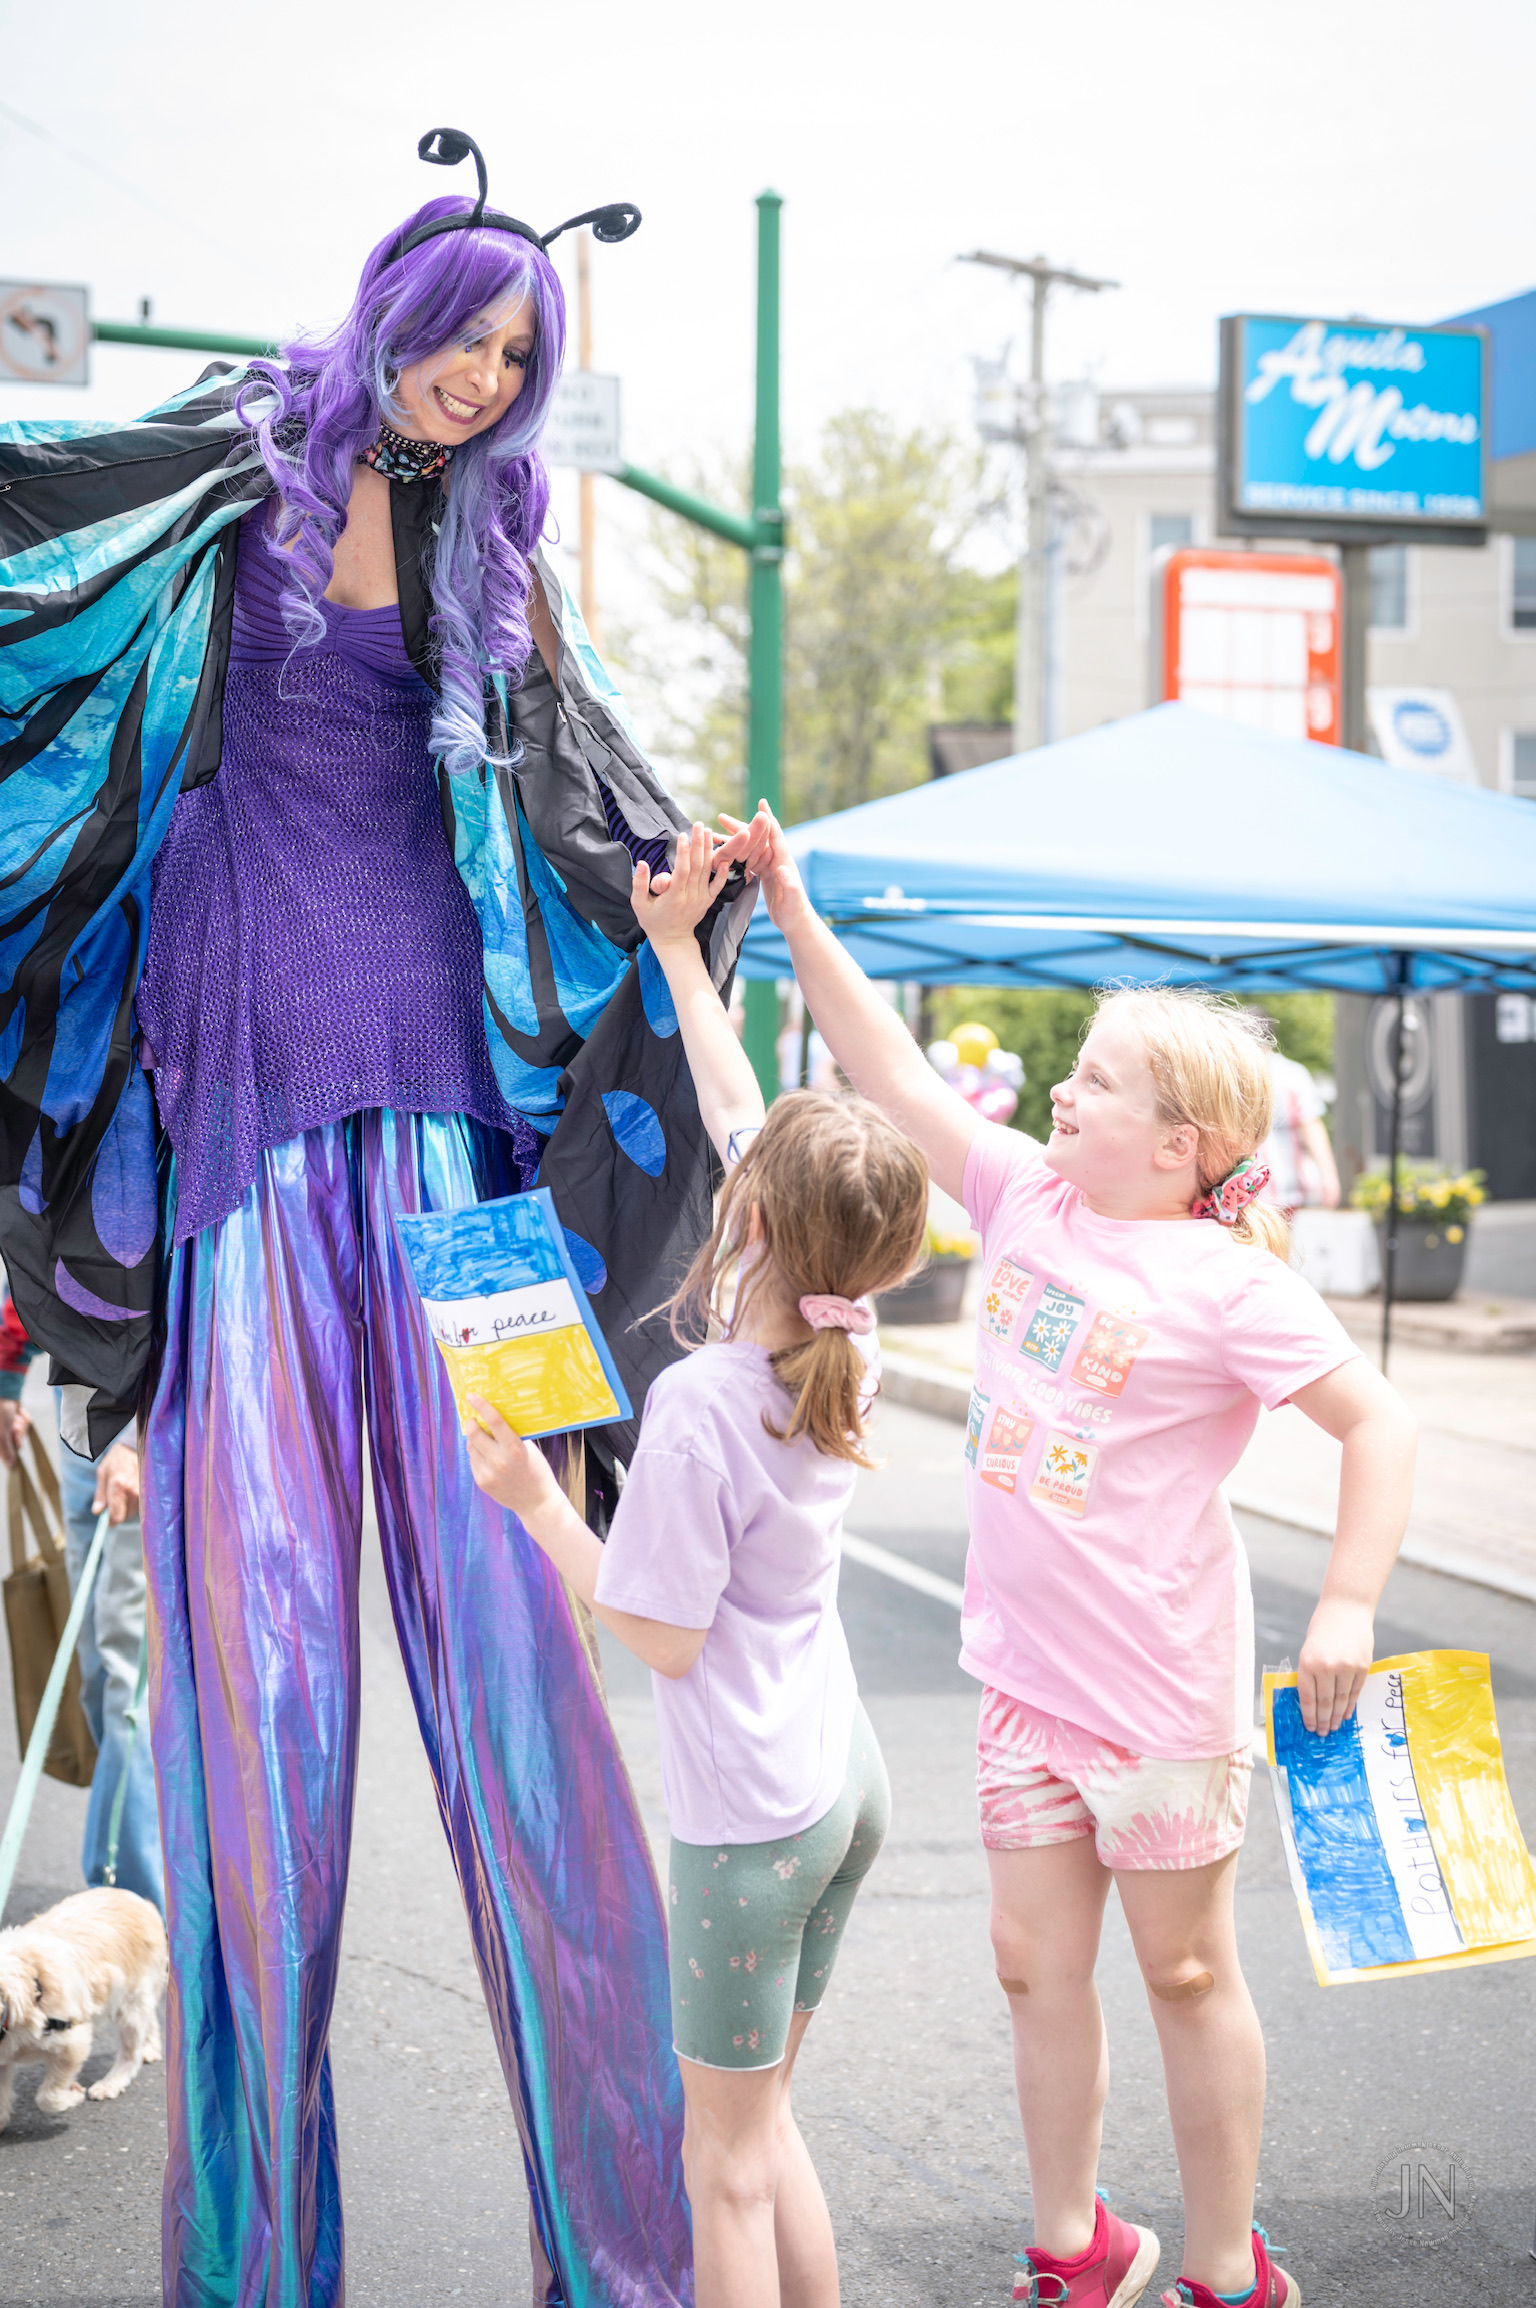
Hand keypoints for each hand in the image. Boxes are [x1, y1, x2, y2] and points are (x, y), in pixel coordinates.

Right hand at [0, 1400, 29, 1468]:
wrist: (7, 1391)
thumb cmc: (1, 1412)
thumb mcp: (2, 1434)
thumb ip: (6, 1451)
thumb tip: (11, 1467)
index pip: (5, 1453)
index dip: (12, 1445)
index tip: (12, 1436)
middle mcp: (1, 1433)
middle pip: (16, 1443)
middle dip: (17, 1433)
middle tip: (13, 1425)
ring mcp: (7, 1426)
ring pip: (21, 1433)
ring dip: (20, 1424)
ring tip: (14, 1416)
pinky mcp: (14, 1419)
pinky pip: (25, 1424)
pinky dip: (24, 1418)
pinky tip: (17, 1412)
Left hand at [92, 1442, 140, 1524]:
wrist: (137, 1446)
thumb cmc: (118, 1458)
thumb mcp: (103, 1472)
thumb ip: (100, 1494)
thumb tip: (97, 1512)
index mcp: (118, 1485)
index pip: (117, 1515)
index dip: (111, 1521)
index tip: (108, 1522)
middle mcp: (133, 1490)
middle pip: (126, 1515)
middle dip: (119, 1513)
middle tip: (115, 1504)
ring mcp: (144, 1490)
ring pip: (134, 1511)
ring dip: (127, 1507)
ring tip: (124, 1492)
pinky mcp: (151, 1489)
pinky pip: (142, 1504)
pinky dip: (135, 1502)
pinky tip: (132, 1491)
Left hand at [463, 1397, 563, 1522]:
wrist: (536, 1502)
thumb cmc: (536, 1470)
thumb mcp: (529, 1449)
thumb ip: (512, 1434)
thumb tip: (495, 1415)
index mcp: (515, 1449)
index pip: (495, 1422)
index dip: (482, 1406)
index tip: (472, 1395)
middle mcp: (500, 1461)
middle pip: (475, 1433)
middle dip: (471, 1422)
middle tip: (473, 1418)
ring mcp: (489, 1473)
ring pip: (471, 1447)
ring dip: (474, 1438)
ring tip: (484, 1438)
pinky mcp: (482, 1482)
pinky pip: (473, 1460)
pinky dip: (477, 1454)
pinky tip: (487, 1456)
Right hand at [632, 821, 744, 949]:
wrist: (673, 940)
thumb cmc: (653, 921)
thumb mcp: (639, 904)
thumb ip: (639, 883)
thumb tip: (641, 863)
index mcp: (674, 896)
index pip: (682, 870)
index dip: (684, 852)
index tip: (683, 835)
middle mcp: (691, 896)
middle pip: (697, 866)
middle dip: (698, 843)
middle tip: (699, 825)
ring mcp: (701, 898)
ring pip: (707, 871)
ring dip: (709, 851)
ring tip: (709, 832)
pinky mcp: (708, 901)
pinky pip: (718, 886)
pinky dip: (722, 873)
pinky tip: (724, 859)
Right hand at [719, 804, 807, 931]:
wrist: (795, 922)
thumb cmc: (795, 912)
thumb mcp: (792, 900)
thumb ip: (790, 883)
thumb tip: (782, 868)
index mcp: (783, 861)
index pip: (775, 836)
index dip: (768, 819)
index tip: (761, 803)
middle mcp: (776, 859)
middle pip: (757, 838)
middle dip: (740, 826)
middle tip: (721, 818)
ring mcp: (770, 866)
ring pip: (750, 846)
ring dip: (734, 838)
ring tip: (715, 832)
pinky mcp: (764, 874)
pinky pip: (748, 858)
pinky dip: (736, 852)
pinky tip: (723, 850)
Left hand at [1297, 1596, 1374, 1734]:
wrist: (1346, 1608)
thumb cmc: (1323, 1628)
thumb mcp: (1309, 1649)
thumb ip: (1311, 1673)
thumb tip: (1313, 1701)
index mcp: (1307, 1662)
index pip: (1307, 1696)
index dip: (1309, 1715)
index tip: (1311, 1727)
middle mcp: (1326, 1667)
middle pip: (1325, 1702)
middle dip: (1324, 1720)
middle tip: (1324, 1733)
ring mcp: (1346, 1667)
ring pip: (1341, 1699)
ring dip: (1337, 1716)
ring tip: (1335, 1727)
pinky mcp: (1362, 1666)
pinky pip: (1355, 1691)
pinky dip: (1351, 1704)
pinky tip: (1347, 1714)